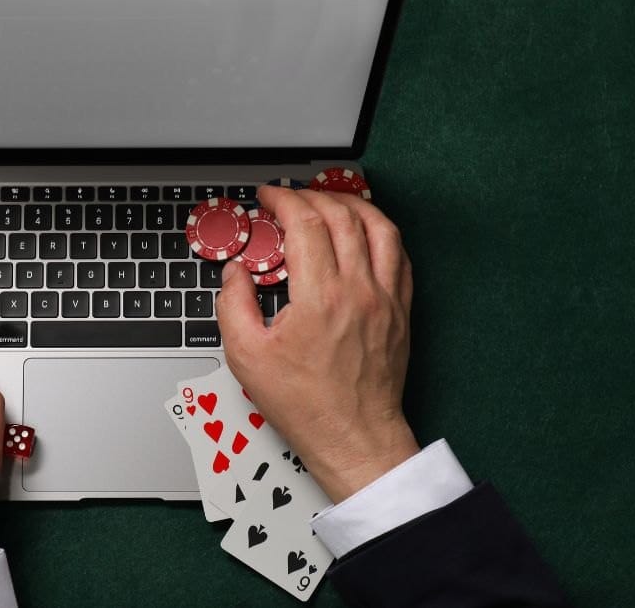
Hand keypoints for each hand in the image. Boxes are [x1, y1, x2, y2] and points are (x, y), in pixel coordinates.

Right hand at [216, 186, 418, 502]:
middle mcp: (359, 291)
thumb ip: (233, 305)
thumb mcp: (246, 357)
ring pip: (380, 227)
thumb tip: (236, 272)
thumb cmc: (306, 405)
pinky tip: (363, 232)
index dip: (283, 200)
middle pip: (342, 216)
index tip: (268, 197)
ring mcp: (386, 299)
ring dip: (351, 205)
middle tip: (288, 199)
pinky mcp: (401, 311)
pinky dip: (380, 232)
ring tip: (328, 202)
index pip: (306, 223)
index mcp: (320, 298)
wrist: (353, 437)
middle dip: (310, 196)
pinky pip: (400, 254)